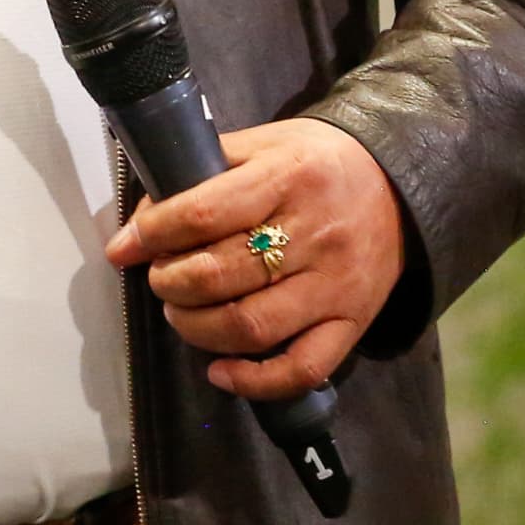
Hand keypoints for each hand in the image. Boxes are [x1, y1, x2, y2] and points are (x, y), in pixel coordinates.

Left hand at [106, 117, 404, 401]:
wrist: (400, 185)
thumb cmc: (316, 162)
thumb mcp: (264, 143)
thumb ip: (206, 168)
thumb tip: (144, 215)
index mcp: (288, 176)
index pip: (204, 211)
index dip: (153, 233)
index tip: (124, 246)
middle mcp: (314, 233)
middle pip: (221, 275)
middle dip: (170, 282)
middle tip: (160, 278)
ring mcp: (336, 285)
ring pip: (251, 326)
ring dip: (196, 329)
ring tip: (180, 313)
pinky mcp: (353, 324)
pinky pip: (302, 369)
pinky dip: (252, 381)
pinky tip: (219, 371)